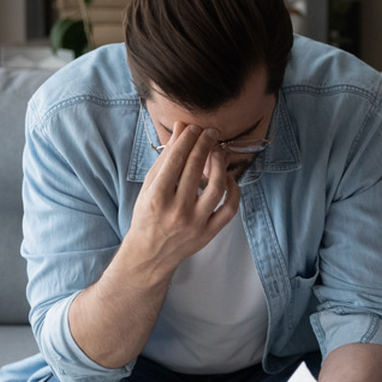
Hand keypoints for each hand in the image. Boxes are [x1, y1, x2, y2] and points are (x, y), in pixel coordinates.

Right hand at [121, 123, 240, 280]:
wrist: (150, 254)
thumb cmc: (147, 216)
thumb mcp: (149, 187)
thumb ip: (166, 158)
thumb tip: (180, 128)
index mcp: (157, 197)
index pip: (176, 159)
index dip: (188, 139)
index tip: (194, 127)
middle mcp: (176, 210)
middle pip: (196, 168)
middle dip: (205, 144)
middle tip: (211, 132)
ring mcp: (195, 223)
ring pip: (217, 187)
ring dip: (221, 164)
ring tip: (219, 151)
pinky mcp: (209, 233)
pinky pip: (230, 209)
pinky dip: (234, 191)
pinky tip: (229, 178)